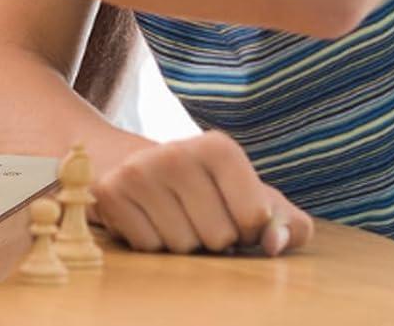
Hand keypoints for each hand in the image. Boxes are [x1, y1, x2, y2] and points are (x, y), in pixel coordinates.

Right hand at [94, 131, 313, 255]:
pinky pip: (148, 247)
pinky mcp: (110, 191)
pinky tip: (146, 219)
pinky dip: (151, 243)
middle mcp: (176, 151)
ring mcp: (139, 170)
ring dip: (182, 244)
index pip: (255, 218)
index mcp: (218, 146)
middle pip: (219, 236)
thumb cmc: (206, 190)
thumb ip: (283, 223)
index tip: (232, 214)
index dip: (249, 231)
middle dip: (213, 239)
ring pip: (182, 246)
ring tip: (171, 217)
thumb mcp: (251, 199)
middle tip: (196, 216)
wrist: (133, 165)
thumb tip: (275, 244)